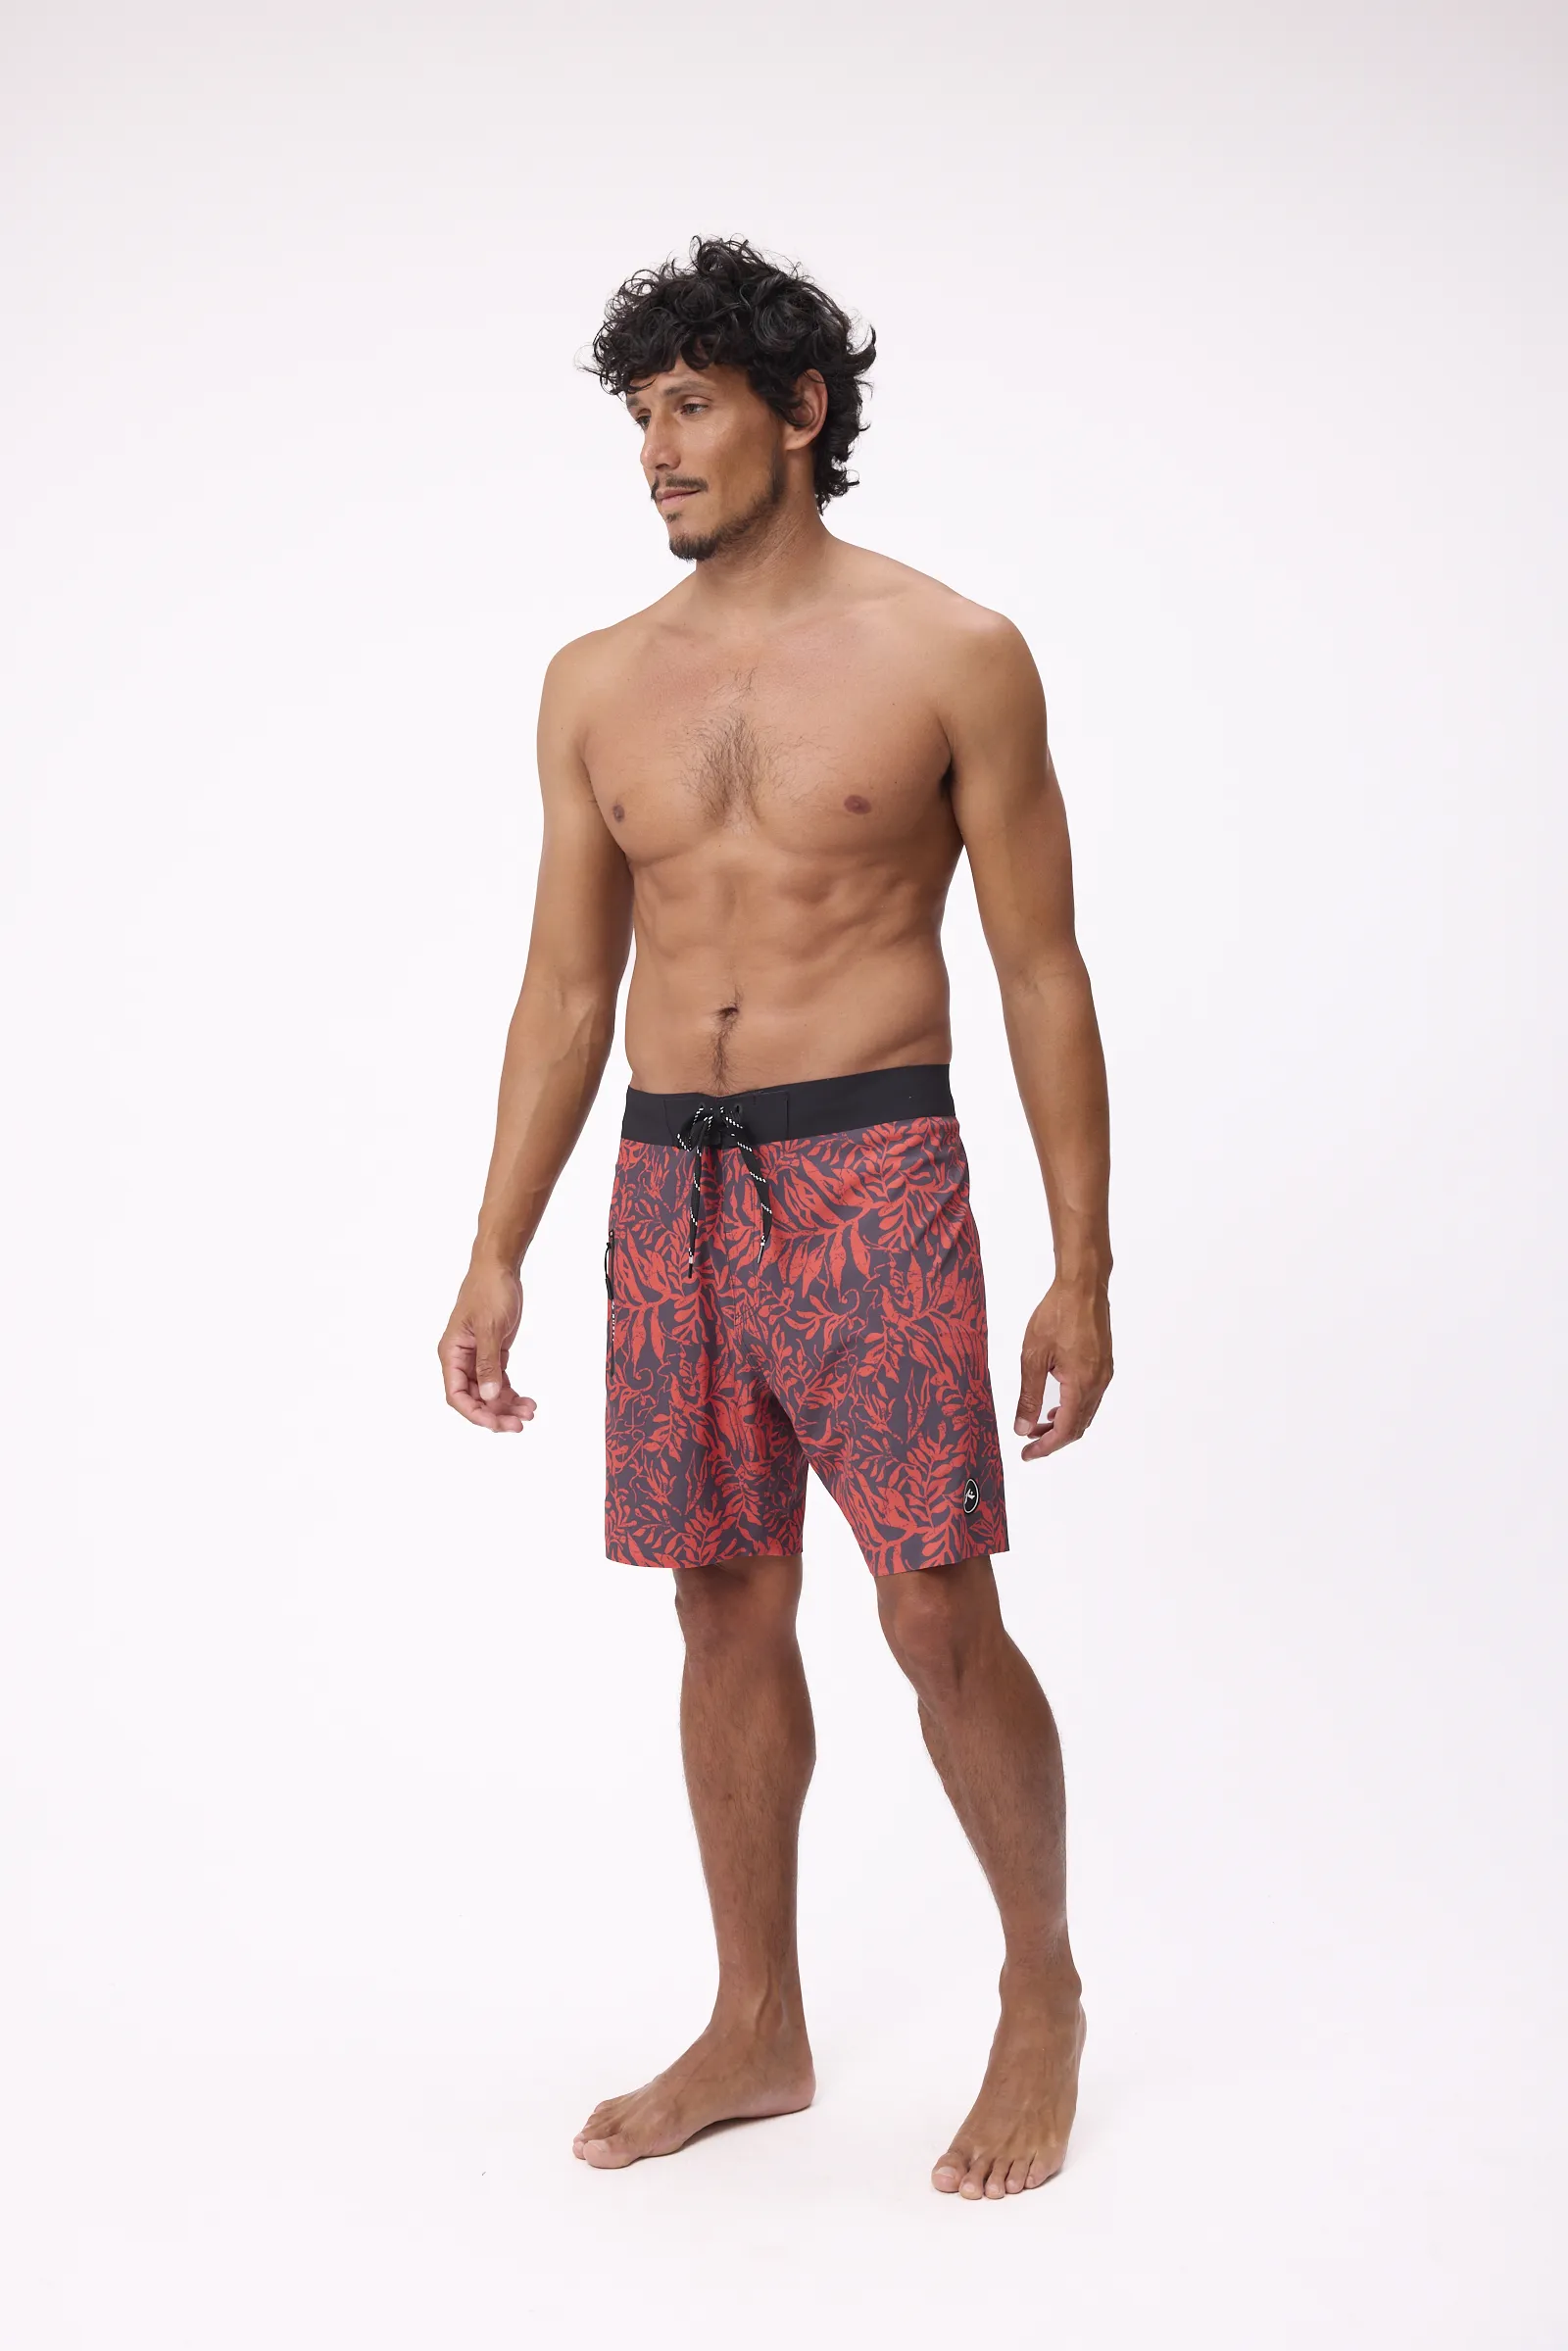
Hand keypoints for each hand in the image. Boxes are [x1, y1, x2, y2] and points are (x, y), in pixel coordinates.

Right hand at [438, 1260, 534, 1431]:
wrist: (499, 1268)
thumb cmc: (488, 1291)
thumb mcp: (489, 1327)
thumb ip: (488, 1363)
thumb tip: (489, 1395)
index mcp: (451, 1353)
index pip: (456, 1394)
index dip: (474, 1412)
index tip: (495, 1423)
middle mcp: (461, 1359)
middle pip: (474, 1398)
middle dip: (495, 1413)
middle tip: (519, 1424)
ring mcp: (477, 1358)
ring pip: (489, 1392)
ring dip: (507, 1406)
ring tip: (530, 1413)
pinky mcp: (493, 1353)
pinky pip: (500, 1380)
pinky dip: (512, 1393)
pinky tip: (527, 1401)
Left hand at [1015, 1279, 1112, 1460]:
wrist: (1082, 1286)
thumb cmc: (1057, 1314)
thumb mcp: (1033, 1357)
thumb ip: (1029, 1396)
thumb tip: (1022, 1428)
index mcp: (1082, 1384)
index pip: (1067, 1430)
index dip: (1047, 1447)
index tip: (1028, 1454)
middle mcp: (1098, 1383)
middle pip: (1079, 1426)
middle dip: (1054, 1438)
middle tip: (1029, 1443)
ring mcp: (1104, 1373)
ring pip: (1086, 1412)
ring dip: (1063, 1423)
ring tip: (1038, 1424)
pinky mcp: (1104, 1364)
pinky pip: (1091, 1397)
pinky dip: (1073, 1407)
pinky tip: (1056, 1403)